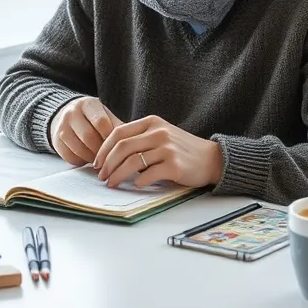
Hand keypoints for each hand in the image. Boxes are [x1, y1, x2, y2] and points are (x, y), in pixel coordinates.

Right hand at [49, 97, 121, 166]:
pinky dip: (81, 161)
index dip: (110, 137)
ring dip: (92, 158)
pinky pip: (69, 156)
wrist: (66, 115)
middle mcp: (72, 113)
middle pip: (89, 136)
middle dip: (101, 150)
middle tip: (110, 157)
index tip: (117, 146)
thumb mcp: (106, 115)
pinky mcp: (56, 141)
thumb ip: (118, 126)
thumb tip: (133, 142)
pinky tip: (88, 159)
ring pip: (78, 148)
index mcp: (88, 104)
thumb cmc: (93, 117)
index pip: (101, 122)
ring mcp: (61, 127)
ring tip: (101, 160)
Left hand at [93, 115, 222, 189]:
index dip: (103, 149)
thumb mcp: (161, 135)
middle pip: (122, 147)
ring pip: (132, 162)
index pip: (118, 133)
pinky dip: (138, 181)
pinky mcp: (174, 165)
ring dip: (117, 175)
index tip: (97, 162)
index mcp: (152, 122)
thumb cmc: (181, 149)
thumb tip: (110, 156)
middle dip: (107, 164)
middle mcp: (158, 132)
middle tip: (101, 176)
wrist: (211, 158)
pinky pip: (149, 175)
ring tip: (112, 183)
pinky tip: (135, 185)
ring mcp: (167, 148)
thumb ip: (139, 139)